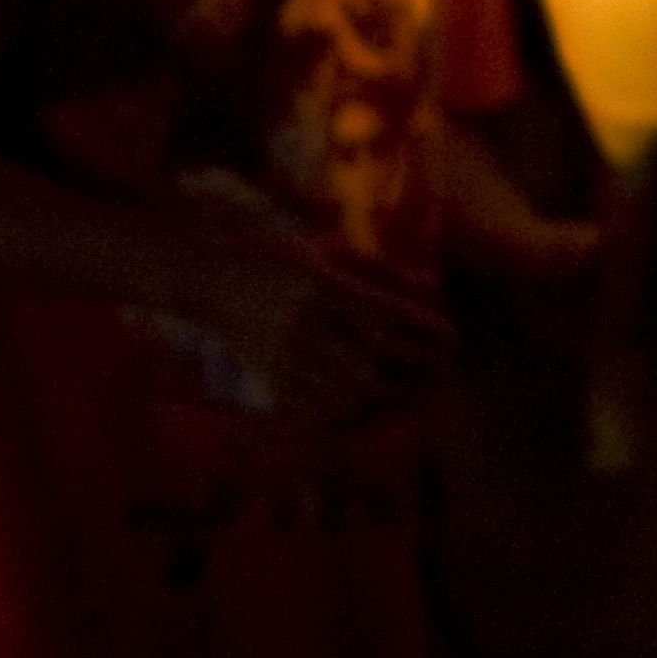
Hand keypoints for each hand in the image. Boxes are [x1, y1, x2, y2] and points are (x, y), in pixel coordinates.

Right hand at [188, 230, 452, 423]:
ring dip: (387, 396)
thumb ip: (380, 268)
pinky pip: (317, 405)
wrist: (204, 278)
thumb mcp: (324, 248)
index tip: (452, 337)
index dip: (425, 329)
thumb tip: (433, 287)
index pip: (385, 313)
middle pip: (372, 358)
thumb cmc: (275, 256)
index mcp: (317, 281)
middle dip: (414, 371)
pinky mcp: (268, 374)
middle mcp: (300, 318)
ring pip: (347, 389)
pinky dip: (349, 409)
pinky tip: (369, 402)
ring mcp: (281, 350)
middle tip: (442, 374)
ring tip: (411, 394)